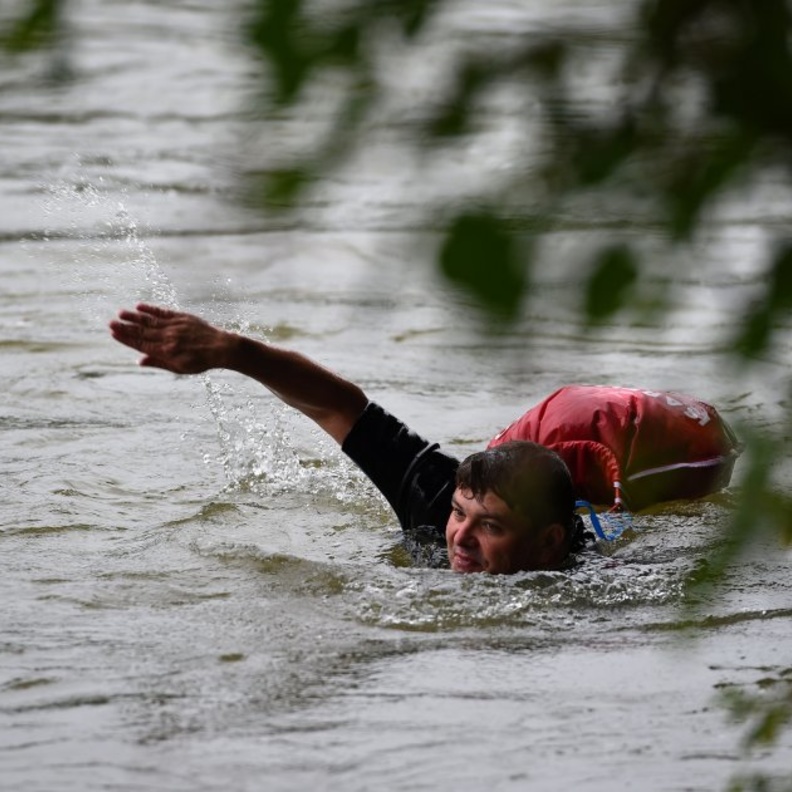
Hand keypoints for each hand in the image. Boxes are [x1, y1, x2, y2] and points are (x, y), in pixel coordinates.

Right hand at [109, 303, 235, 374]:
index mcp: (166, 351)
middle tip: (110, 323)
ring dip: (134, 317)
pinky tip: (140, 306)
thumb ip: (158, 363)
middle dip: (125, 327)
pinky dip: (151, 309)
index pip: (141, 344)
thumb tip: (139, 361)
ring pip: (150, 320)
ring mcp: (175, 326)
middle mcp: (168, 337)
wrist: (221, 348)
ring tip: (120, 313)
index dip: (126, 339)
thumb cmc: (200, 361)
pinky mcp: (182, 317)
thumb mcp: (179, 368)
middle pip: (142, 331)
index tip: (113, 334)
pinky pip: (163, 312)